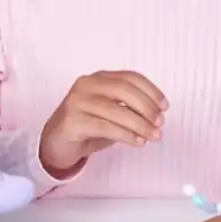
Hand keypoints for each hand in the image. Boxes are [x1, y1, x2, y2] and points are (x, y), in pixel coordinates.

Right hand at [39, 70, 168, 176]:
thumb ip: (130, 108)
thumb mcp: (111, 112)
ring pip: (116, 110)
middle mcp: (86, 85)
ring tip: (153, 136)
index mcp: (98, 78)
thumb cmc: (88, 126)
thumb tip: (157, 114)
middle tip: (160, 123)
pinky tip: (137, 142)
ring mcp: (77, 102)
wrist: (55, 144)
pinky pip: (105, 127)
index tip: (165, 106)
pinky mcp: (72, 121)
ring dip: (140, 124)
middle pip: (124, 90)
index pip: (130, 77)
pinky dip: (126, 135)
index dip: (151, 90)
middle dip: (147, 107)